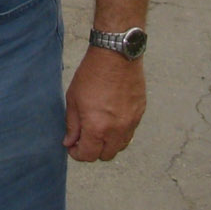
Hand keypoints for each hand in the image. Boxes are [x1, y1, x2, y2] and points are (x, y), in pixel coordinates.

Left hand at [63, 47, 145, 161]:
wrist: (116, 54)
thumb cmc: (92, 73)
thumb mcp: (74, 98)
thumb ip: (72, 124)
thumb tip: (70, 142)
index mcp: (97, 127)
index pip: (88, 155)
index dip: (78, 154)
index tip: (72, 146)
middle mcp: (117, 130)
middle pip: (106, 155)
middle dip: (93, 150)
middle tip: (85, 138)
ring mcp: (131, 122)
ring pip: (120, 146)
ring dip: (109, 143)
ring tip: (99, 128)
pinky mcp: (140, 113)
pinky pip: (130, 132)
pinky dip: (120, 131)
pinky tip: (112, 117)